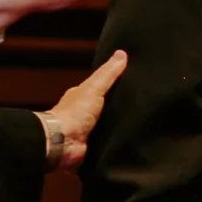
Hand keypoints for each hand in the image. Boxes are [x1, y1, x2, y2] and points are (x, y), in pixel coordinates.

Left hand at [41, 51, 126, 171]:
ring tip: (138, 124)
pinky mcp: (90, 147)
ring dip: (117, 126)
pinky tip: (128, 141)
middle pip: (104, 107)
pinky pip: (106, 144)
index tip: (132, 81)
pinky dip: (114, 143)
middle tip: (139, 104)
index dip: (114, 84)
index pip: (100, 87)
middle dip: (118, 107)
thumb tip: (122, 53)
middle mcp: (83, 114)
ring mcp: (86, 131)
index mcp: (82, 97)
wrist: (62, 142)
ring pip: (106, 126)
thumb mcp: (94, 88)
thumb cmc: (74, 113)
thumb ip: (108, 74)